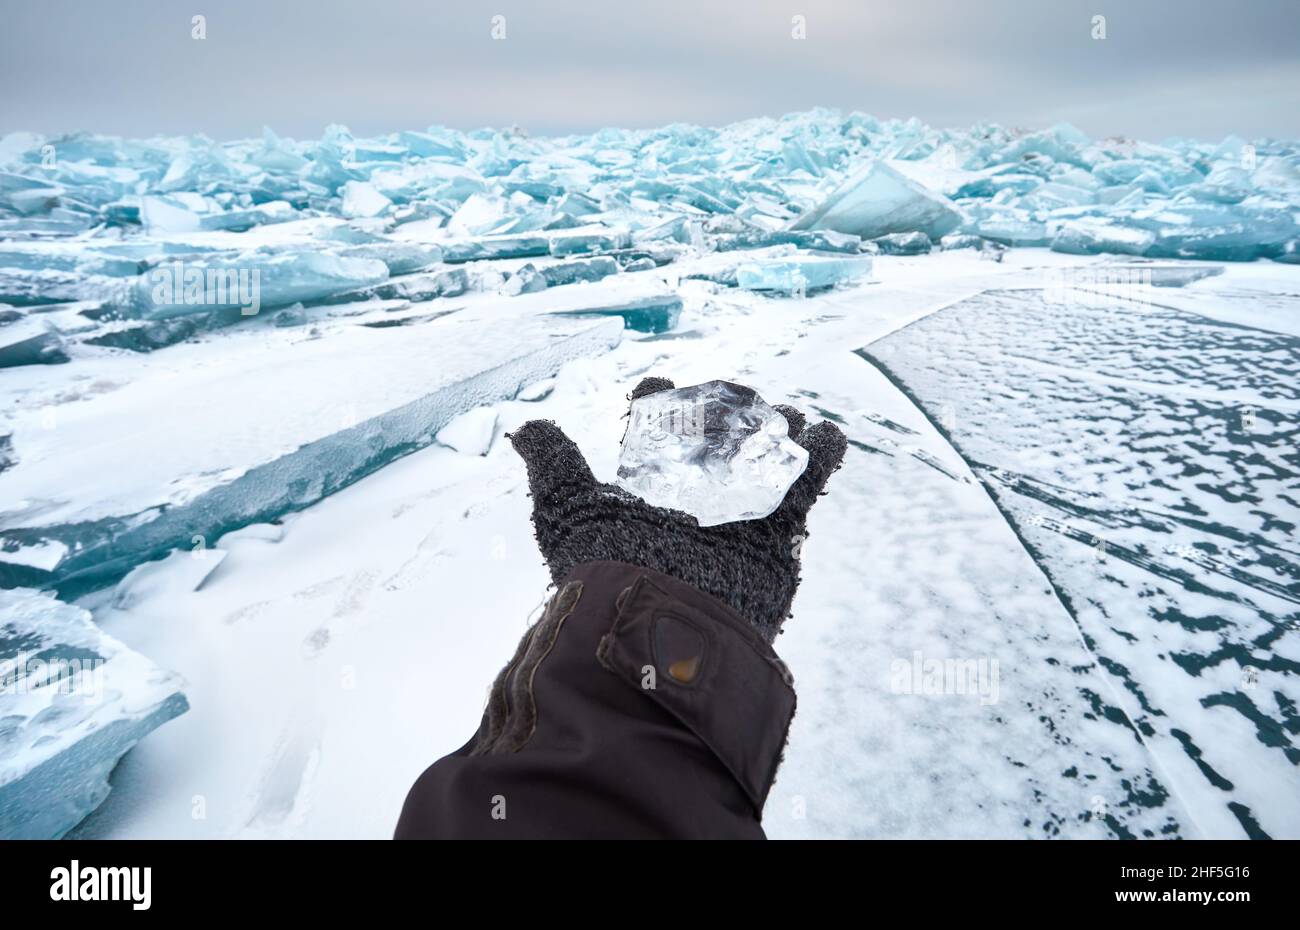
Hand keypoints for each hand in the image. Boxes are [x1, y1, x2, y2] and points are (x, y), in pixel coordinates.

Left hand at [508, 377, 846, 641]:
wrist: (660, 626)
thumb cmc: (607, 568)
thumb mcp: (567, 510)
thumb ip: (553, 464)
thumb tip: (523, 428)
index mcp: (645, 496)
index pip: (653, 440)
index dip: (656, 407)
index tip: (659, 385)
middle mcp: (691, 508)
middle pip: (714, 447)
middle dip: (725, 414)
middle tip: (734, 391)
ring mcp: (736, 522)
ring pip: (760, 463)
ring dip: (773, 430)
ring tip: (782, 411)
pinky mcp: (776, 538)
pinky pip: (803, 490)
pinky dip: (820, 457)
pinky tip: (825, 433)